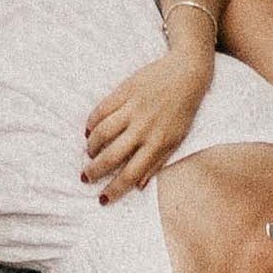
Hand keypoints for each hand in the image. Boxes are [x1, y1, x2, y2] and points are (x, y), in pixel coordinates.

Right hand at [82, 45, 211, 201]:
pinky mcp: (125, 91)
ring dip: (92, 147)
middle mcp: (144, 128)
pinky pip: (102, 110)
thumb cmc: (183, 110)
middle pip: (111, 156)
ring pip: (102, 133)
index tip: (102, 199)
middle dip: (95, 171)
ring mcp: (133, 109)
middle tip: (85, 177)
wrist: (187, 73)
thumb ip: (158, 162)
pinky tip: (89, 130)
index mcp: (158, 144)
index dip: (114, 189)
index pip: (131, 174)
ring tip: (89, 153)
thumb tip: (139, 186)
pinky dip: (91, 122)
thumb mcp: (177, 139)